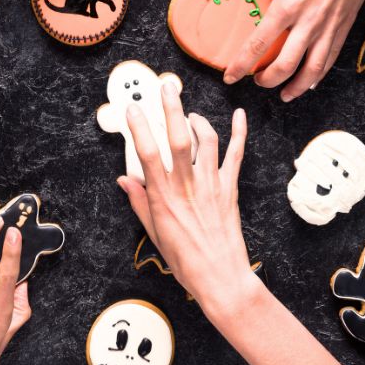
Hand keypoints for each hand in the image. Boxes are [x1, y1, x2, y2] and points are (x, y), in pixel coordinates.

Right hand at [117, 82, 260, 317]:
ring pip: (206, 141)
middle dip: (171, 108)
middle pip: (178, 138)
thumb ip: (139, 202)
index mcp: (164, 197)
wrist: (221, 277)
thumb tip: (125, 180)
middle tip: (166, 87)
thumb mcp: (154, 233)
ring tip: (188, 113)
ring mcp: (212, 185)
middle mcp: (187, 186)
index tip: (132, 109)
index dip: (138, 127)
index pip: (147, 153)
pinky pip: (236, 155)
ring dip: (197, 120)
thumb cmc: (186, 260)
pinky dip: (239, 133)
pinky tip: (239, 116)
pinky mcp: (230, 188)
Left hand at [210, 0, 364, 100]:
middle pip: (284, 66)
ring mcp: (329, 27)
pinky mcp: (344, 26)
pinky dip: (318, 76)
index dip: (240, 65)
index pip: (258, 44)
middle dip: (266, 80)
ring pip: (311, 70)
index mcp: (287, 4)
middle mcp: (308, 22)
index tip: (230, 77)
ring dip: (294, 86)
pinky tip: (309, 83)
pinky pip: (330, 59)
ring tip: (282, 93)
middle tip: (255, 81)